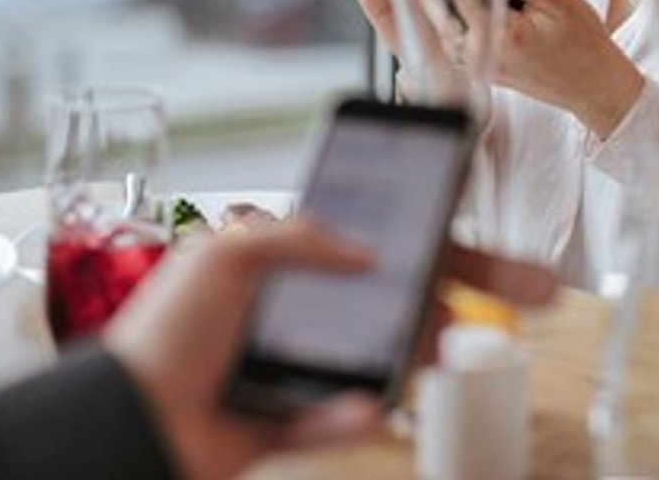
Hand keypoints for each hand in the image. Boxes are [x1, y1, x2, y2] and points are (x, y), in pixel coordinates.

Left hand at [105, 218, 559, 479]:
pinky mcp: (294, 422)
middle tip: (529, 297)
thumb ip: (302, 238)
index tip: (485, 236)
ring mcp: (304, 367)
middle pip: (401, 298)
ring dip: (417, 349)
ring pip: (385, 357)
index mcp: (290, 264)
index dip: (435, 239)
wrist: (130, 418)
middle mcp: (304, 311)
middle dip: (461, 296)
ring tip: (440, 347)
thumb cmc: (167, 330)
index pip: (379, 242)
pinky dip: (353, 417)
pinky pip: (342, 419)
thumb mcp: (228, 254)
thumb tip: (368, 251)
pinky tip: (362, 408)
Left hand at [406, 0, 642, 136]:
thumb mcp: (558, 0)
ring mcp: (476, 64)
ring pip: (443, 20)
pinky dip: (454, 8)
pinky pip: (453, 32)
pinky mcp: (477, 66)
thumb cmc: (581, 45)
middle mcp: (481, 54)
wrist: (592, 87)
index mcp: (501, 36)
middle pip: (440, 7)